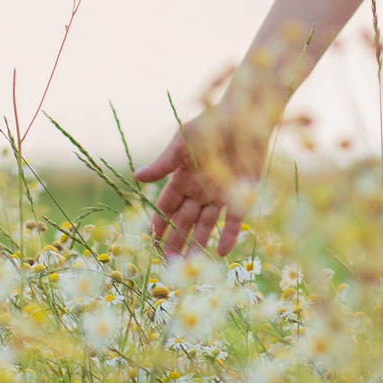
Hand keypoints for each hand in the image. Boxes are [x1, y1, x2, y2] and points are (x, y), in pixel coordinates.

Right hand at [132, 94, 274, 256]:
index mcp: (183, 176)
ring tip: (189, 267)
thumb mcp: (183, 141)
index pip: (167, 206)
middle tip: (167, 265)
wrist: (245, 115)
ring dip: (197, 245)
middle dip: (175, 242)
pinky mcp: (242, 194)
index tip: (151, 241)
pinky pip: (233, 221)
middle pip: (184, 222)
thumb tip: (137, 178)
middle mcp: (200, 189)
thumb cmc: (211, 123)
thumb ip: (164, 163)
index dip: (159, 223)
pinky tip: (219, 253)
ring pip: (205, 226)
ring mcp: (221, 194)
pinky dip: (228, 237)